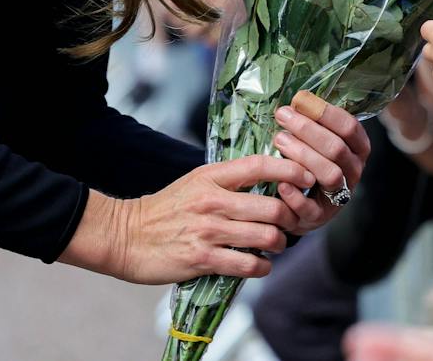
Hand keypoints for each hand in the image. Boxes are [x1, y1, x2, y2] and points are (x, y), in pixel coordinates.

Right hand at [68, 155, 311, 282]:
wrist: (124, 236)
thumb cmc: (163, 210)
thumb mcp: (194, 183)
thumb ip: (227, 181)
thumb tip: (267, 181)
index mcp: (211, 176)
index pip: (259, 165)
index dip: (290, 169)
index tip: (307, 176)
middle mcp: (212, 200)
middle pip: (273, 206)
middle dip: (290, 218)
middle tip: (291, 223)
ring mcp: (208, 230)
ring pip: (266, 236)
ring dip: (278, 244)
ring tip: (275, 245)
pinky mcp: (202, 258)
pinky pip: (248, 264)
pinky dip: (261, 267)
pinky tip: (258, 265)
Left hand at [271, 90, 371, 232]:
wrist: (304, 205)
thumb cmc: (312, 162)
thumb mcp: (320, 140)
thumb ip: (314, 121)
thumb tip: (297, 98)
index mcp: (358, 149)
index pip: (349, 127)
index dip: (324, 112)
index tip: (299, 100)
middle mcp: (354, 172)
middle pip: (337, 148)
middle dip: (308, 129)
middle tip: (283, 116)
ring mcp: (339, 196)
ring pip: (329, 174)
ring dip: (303, 155)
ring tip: (279, 140)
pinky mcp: (320, 217)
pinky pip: (311, 207)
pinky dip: (295, 195)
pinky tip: (280, 183)